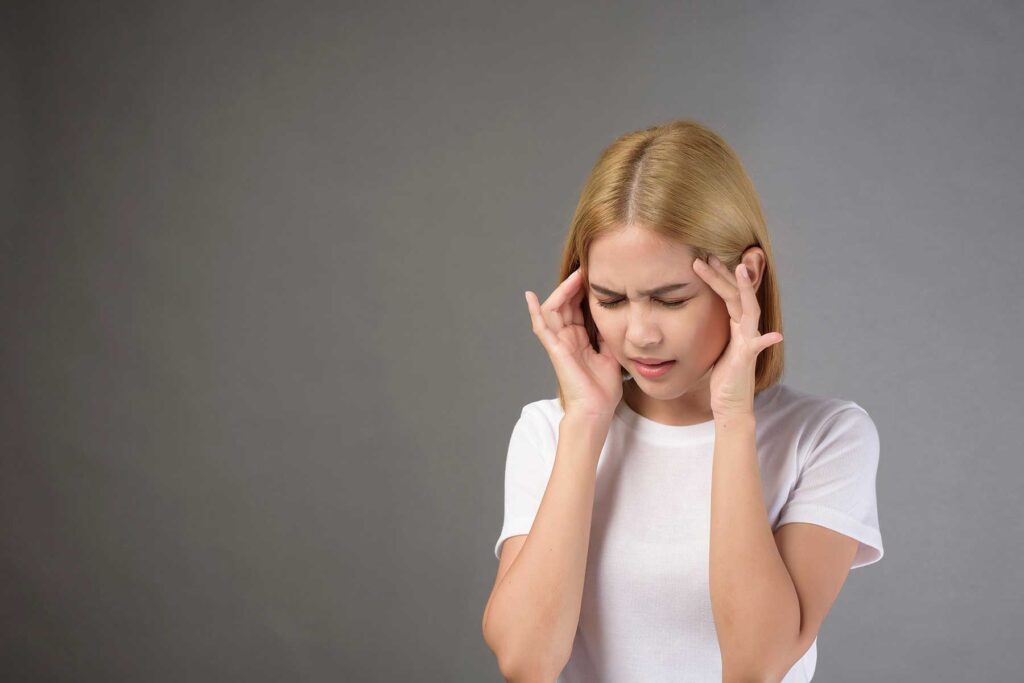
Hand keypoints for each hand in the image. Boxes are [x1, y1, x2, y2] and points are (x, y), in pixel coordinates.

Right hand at [525, 268, 622, 419]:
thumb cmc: (603, 389)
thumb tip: (615, 315)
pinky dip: (534, 311)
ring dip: (563, 291)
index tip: (597, 274)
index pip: (578, 307)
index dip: (584, 291)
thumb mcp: (611, 354)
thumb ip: (608, 335)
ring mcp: (558, 343)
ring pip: (554, 310)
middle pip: (565, 304)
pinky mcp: (555, 350)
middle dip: (575, 285)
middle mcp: (567, 338)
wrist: (596, 410)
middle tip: (588, 268)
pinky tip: (530, 296)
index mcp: (579, 339)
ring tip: (576, 276)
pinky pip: (541, 327)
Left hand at [692, 255, 782, 418]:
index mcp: (736, 326)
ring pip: (749, 311)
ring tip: (741, 269)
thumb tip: (696, 315)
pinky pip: (758, 348)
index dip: (718, 277)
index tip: (703, 260)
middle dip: (722, 275)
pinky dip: (766, 341)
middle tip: (706, 256)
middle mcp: (746, 330)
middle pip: (736, 296)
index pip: (727, 295)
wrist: (730, 404)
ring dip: (745, 290)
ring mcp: (749, 343)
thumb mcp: (714, 347)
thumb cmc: (722, 376)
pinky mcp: (748, 360)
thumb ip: (715, 330)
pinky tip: (775, 336)